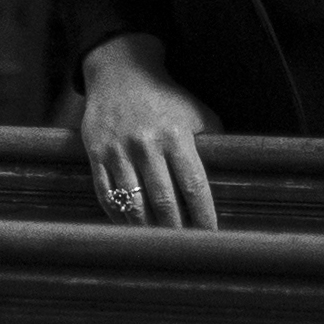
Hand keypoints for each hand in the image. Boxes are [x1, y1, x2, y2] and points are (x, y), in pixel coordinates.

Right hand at [75, 36, 222, 229]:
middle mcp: (146, 144)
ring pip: (134, 204)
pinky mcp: (96, 154)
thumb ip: (212, 145)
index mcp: (176, 135)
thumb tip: (228, 180)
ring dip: (148, 230)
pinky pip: (107, 195)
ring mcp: (118, 151)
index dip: (204, 216)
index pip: (194, 186)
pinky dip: (120, 217)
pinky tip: (132, 229)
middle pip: (164, 202)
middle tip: (185, 250)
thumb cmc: (166, 98)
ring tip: (159, 246)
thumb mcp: (197, 113)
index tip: (210, 236)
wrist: (120, 73)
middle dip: (177, 231)